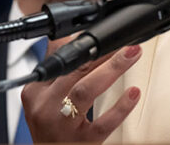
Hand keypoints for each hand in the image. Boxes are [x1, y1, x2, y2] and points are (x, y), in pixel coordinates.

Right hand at [21, 39, 142, 142]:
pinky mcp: (82, 142)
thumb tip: (71, 36)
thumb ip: (57, 68)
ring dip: (112, 69)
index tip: (106, 35)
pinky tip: (134, 93)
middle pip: (74, 72)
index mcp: (35, 92)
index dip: (85, 45)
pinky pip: (103, 123)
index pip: (61, 60)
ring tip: (132, 55)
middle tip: (126, 43)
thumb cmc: (49, 127)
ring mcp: (63, 125)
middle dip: (102, 53)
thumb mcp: (42, 96)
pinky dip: (120, 107)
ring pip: (85, 91)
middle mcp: (46, 107)